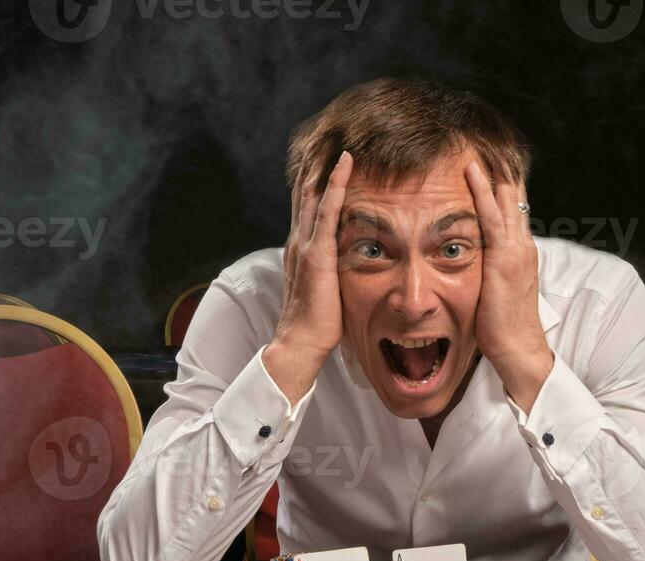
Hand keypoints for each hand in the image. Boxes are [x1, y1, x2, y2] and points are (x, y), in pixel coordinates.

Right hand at [264, 151, 353, 404]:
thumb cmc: (317, 325)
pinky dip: (335, 183)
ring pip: (314, 192)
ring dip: (326, 163)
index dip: (316, 180)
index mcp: (301, 249)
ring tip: (339, 134)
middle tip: (332, 134)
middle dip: (318, 163)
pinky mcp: (317, 252)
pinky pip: (327, 208)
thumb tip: (345, 266)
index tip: (328, 157)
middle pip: (307, 190)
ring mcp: (306, 244)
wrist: (300, 343)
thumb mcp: (325, 291)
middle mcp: (299, 240)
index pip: (308, 206)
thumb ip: (331, 272)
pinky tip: (345, 162)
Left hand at [464, 159, 553, 412]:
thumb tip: (469, 262)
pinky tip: (472, 170)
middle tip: (477, 137)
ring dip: (489, 169)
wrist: (518, 351)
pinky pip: (492, 215)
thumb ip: (487, 271)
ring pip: (505, 197)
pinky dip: (482, 190)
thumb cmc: (503, 329)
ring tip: (473, 140)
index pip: (511, 207)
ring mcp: (516, 249)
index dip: (500, 181)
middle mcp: (522, 244)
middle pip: (512, 193)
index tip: (483, 157)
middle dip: (496, 166)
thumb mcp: (495, 291)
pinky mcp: (504, 258)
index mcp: (520, 251)